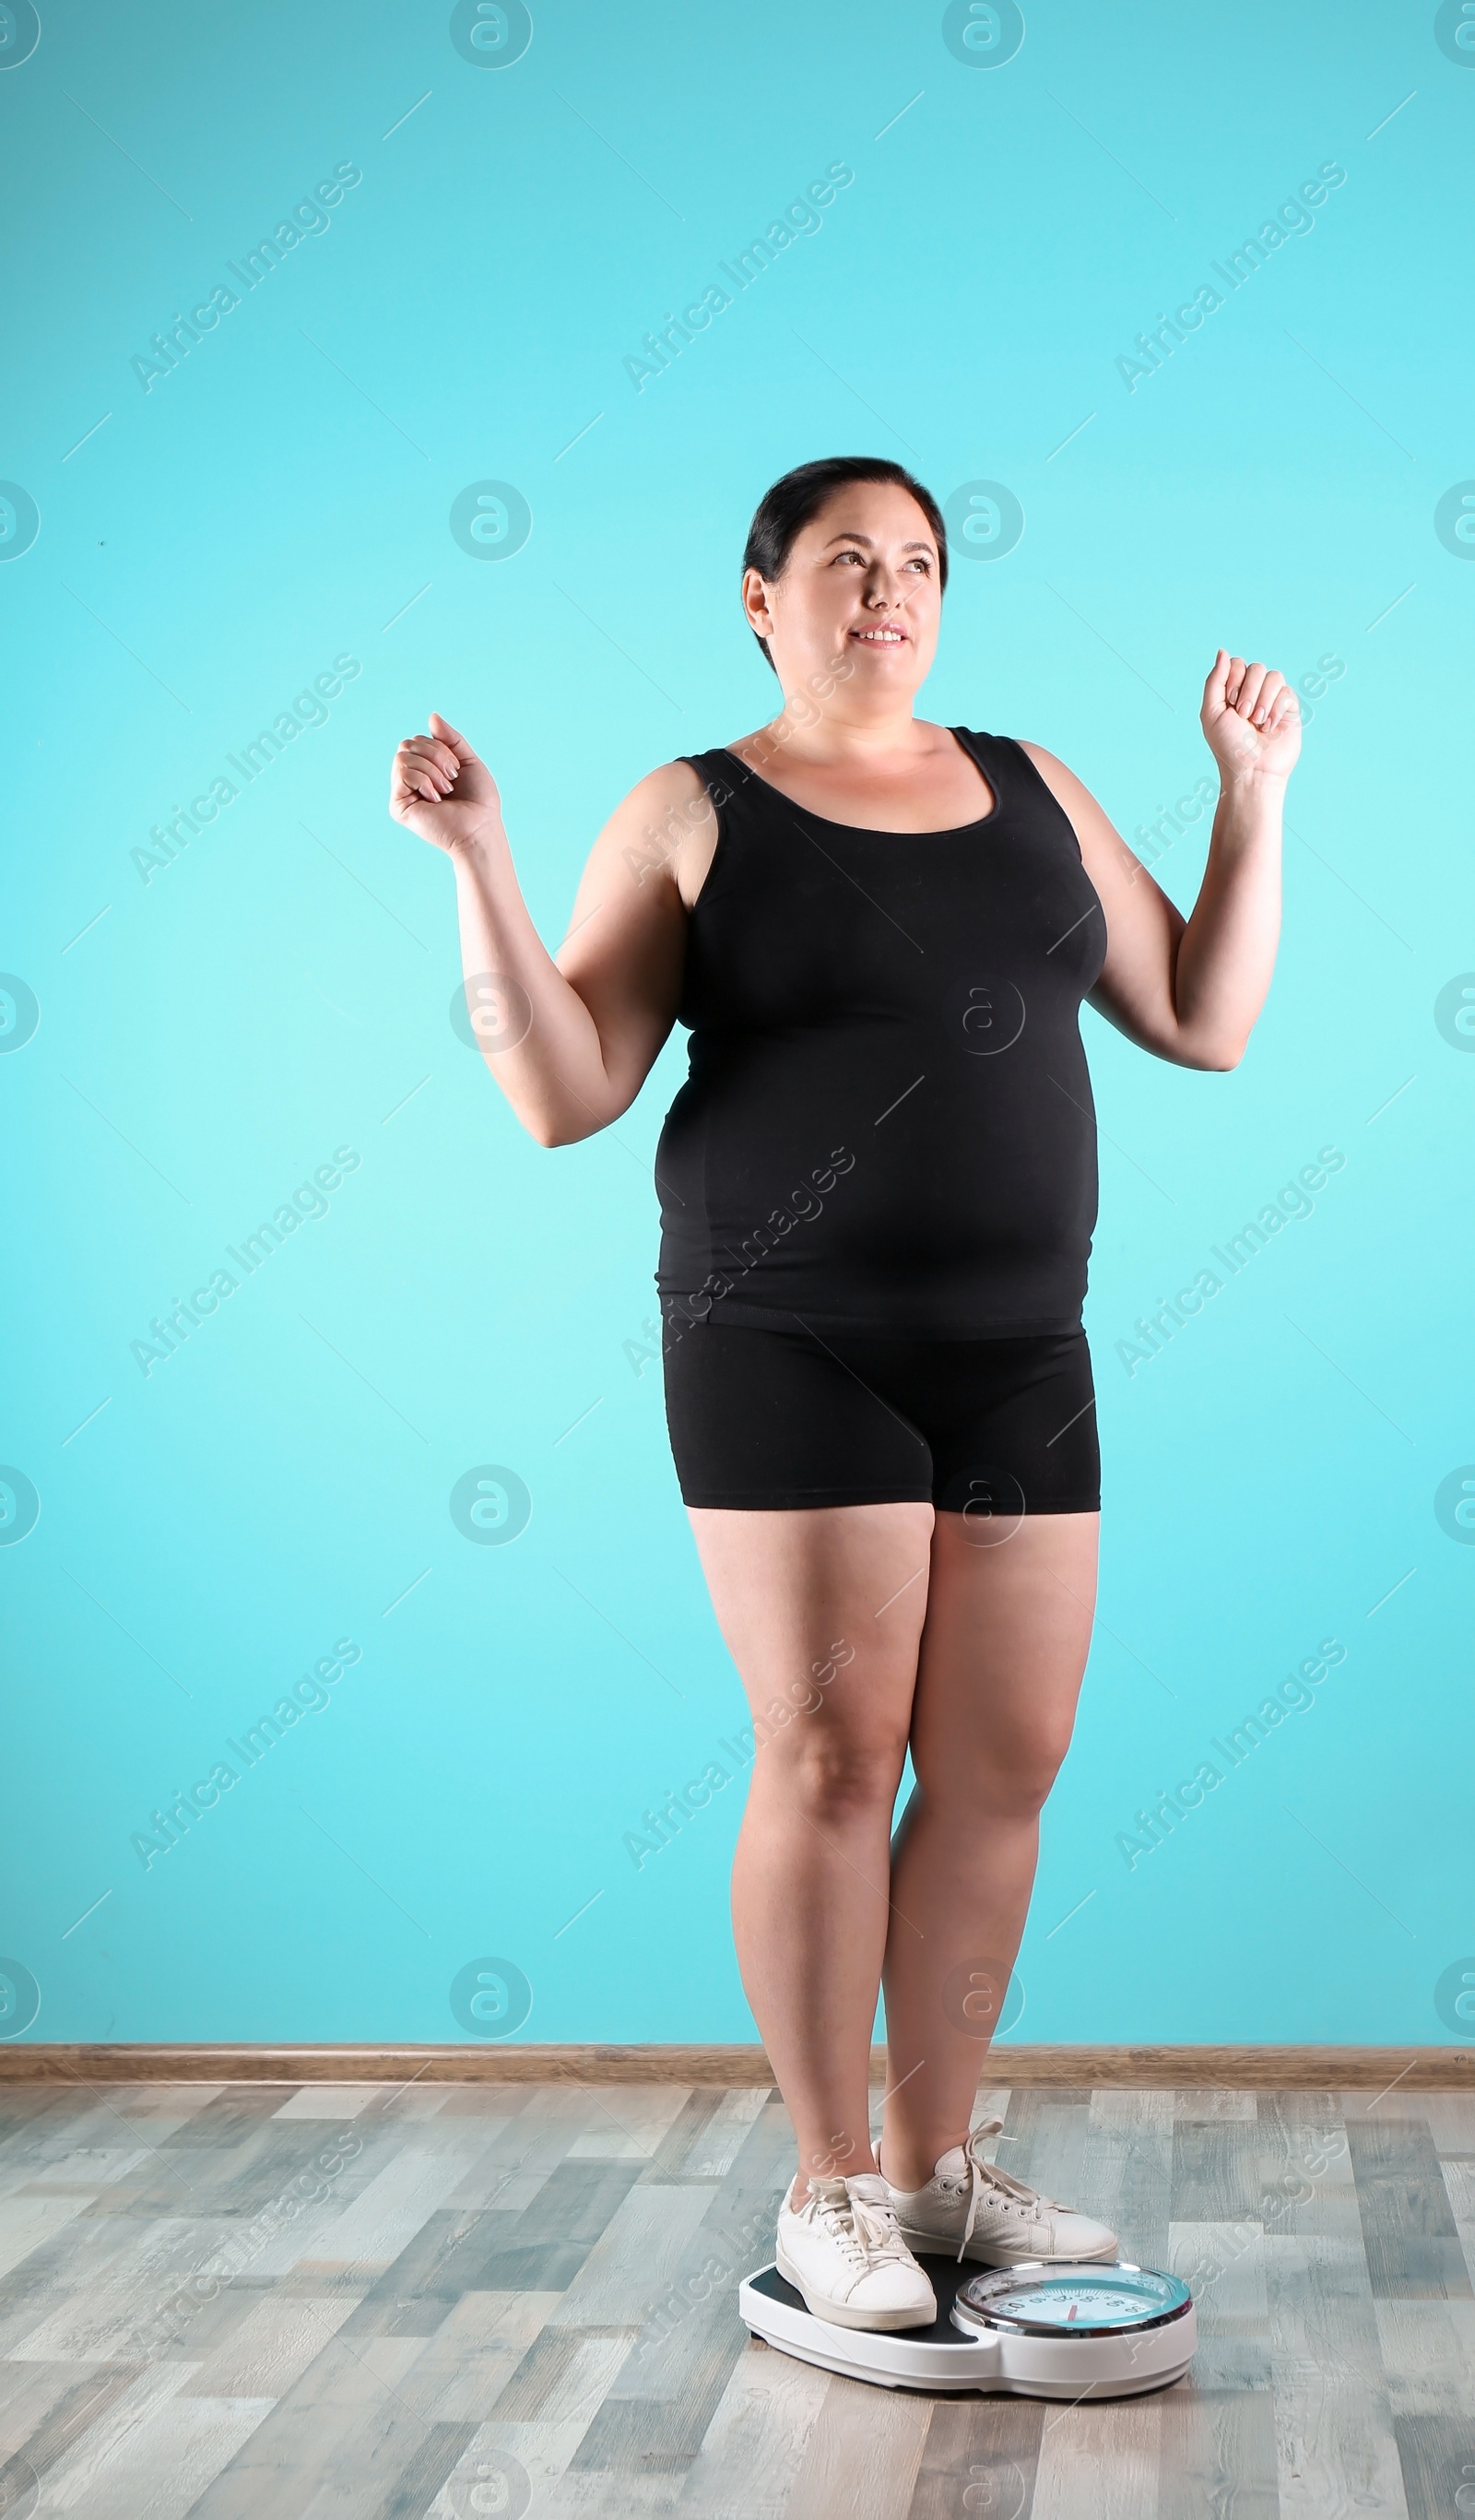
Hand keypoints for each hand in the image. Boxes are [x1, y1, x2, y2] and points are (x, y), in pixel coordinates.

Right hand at [389, 712, 501, 852]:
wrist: (480, 828)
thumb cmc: (479, 801)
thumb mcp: (468, 760)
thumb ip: (450, 739)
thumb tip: (432, 716)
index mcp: (426, 769)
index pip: (418, 740)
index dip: (440, 747)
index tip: (457, 770)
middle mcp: (411, 780)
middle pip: (407, 744)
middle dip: (435, 755)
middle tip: (452, 778)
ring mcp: (403, 792)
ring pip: (403, 756)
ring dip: (431, 769)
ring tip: (446, 789)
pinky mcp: (398, 806)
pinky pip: (402, 773)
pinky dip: (424, 781)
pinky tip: (435, 799)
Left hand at [1200, 651, 1301, 783]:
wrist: (1251, 771)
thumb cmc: (1229, 746)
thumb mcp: (1211, 713)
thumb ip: (1215, 680)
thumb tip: (1223, 650)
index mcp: (1233, 691)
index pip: (1236, 663)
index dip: (1233, 679)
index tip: (1230, 704)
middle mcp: (1253, 692)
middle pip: (1256, 667)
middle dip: (1247, 691)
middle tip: (1243, 715)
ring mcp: (1272, 699)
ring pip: (1274, 676)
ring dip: (1262, 700)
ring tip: (1257, 723)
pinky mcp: (1290, 709)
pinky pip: (1287, 692)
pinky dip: (1276, 709)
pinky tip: (1270, 727)